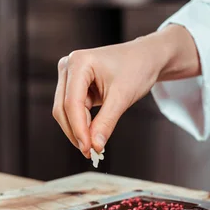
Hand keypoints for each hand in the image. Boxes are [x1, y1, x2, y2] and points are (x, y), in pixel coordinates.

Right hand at [52, 24, 200, 157]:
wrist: (146, 57)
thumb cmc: (137, 68)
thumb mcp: (122, 98)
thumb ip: (105, 123)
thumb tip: (94, 146)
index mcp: (78, 62)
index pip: (71, 102)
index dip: (78, 128)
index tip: (88, 149)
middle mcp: (68, 67)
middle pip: (63, 108)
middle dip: (76, 131)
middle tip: (90, 152)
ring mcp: (69, 76)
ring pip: (65, 111)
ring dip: (78, 129)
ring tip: (94, 145)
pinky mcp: (74, 85)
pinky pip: (73, 110)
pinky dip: (82, 124)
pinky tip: (93, 134)